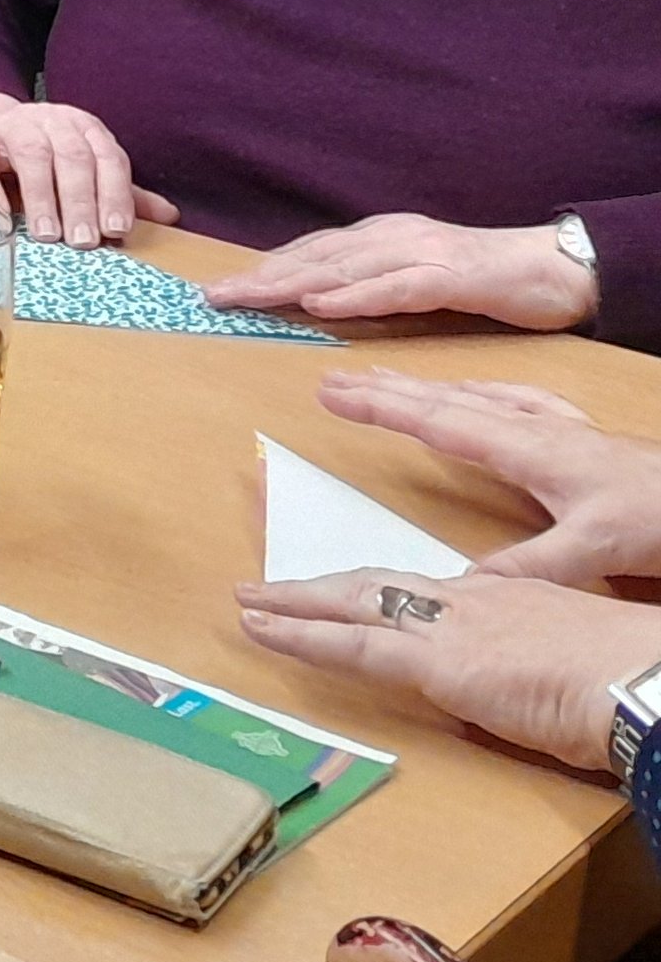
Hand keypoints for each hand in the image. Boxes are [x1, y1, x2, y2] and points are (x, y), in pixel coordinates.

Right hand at [0, 90, 178, 249]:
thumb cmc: (37, 156)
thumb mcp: (82, 170)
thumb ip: (118, 191)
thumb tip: (170, 216)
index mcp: (84, 128)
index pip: (107, 157)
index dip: (114, 193)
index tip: (116, 230)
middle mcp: (51, 121)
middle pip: (72, 158)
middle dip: (80, 201)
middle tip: (83, 241)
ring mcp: (10, 127)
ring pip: (31, 157)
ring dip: (41, 197)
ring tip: (46, 235)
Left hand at [206, 214, 595, 331]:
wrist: (553, 267)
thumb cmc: (481, 277)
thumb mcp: (412, 276)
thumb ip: (369, 282)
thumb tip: (316, 298)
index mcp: (379, 237)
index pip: (310, 252)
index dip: (263, 268)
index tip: (221, 288)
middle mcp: (392, 238)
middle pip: (315, 258)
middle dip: (261, 276)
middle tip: (214, 295)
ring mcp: (421, 253)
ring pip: (345, 268)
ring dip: (292, 283)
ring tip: (249, 297)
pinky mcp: (452, 277)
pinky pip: (397, 287)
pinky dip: (356, 295)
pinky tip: (322, 304)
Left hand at [235, 566, 660, 771]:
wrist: (642, 676)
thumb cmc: (628, 679)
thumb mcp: (575, 662)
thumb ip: (536, 669)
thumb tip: (527, 692)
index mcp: (508, 599)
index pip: (430, 592)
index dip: (386, 593)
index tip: (357, 594)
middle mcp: (469, 601)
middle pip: (379, 586)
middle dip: (323, 588)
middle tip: (272, 587)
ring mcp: (448, 626)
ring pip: (352, 605)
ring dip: (296, 605)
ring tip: (250, 603)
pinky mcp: (436, 661)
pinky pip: (352, 646)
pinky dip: (300, 637)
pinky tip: (263, 630)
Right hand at [311, 369, 660, 583]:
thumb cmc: (657, 518)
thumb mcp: (593, 550)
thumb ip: (526, 566)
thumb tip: (462, 584)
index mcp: (530, 451)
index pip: (441, 421)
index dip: (384, 407)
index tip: (333, 392)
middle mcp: (538, 430)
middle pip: (450, 400)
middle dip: (390, 389)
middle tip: (336, 377)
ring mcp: (562, 429)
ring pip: (480, 396)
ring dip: (429, 387)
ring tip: (388, 378)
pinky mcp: (583, 437)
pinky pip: (518, 401)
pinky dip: (484, 392)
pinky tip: (482, 392)